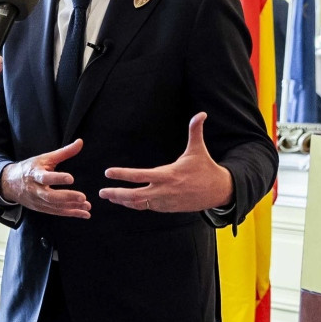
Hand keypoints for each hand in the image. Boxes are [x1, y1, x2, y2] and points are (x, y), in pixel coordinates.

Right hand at [0, 139, 90, 218]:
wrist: (9, 183)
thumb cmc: (30, 168)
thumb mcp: (44, 158)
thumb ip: (64, 152)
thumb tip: (80, 142)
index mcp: (34, 174)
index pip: (45, 177)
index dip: (57, 178)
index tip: (71, 178)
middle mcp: (35, 189)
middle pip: (50, 196)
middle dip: (67, 197)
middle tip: (83, 197)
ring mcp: (38, 201)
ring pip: (55, 206)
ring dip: (72, 207)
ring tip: (87, 206)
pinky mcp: (41, 208)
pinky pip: (57, 212)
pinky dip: (71, 213)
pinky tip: (84, 214)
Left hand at [98, 112, 233, 212]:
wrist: (220, 191)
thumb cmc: (206, 168)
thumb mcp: (198, 149)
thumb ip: (195, 131)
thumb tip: (201, 113)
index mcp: (168, 175)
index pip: (140, 175)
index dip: (123, 174)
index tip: (108, 172)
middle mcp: (164, 190)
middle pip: (135, 195)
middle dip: (117, 194)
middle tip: (101, 192)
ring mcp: (165, 202)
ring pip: (140, 204)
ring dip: (123, 201)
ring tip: (109, 196)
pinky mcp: (168, 208)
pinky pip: (148, 208)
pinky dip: (135, 205)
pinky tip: (125, 201)